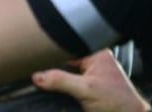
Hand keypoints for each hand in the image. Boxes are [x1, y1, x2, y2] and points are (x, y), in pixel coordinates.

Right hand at [32, 50, 150, 111]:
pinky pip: (67, 81)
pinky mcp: (87, 86)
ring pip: (64, 71)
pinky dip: (59, 85)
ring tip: (42, 79)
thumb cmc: (118, 104)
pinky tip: (51, 87)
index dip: (49, 54)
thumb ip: (61, 81)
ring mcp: (89, 73)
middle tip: (35, 71)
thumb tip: (37, 76)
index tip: (33, 60)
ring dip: (55, 77)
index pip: (65, 48)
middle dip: (50, 67)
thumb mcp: (86, 90)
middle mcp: (93, 60)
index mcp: (96, 53)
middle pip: (63, 59)